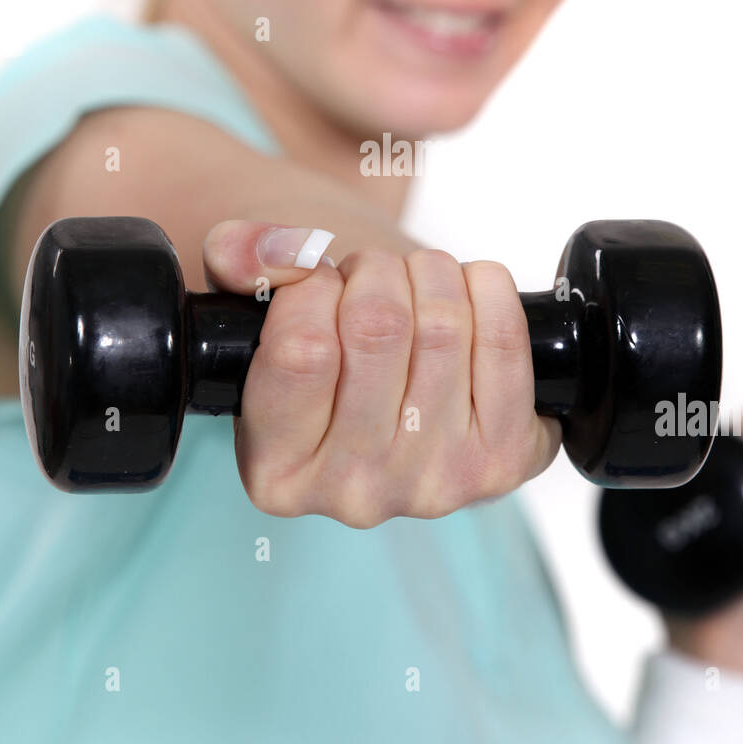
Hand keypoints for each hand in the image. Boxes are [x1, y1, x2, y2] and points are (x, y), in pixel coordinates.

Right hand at [203, 220, 561, 526]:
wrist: (399, 382)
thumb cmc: (323, 341)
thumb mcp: (253, 301)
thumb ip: (237, 257)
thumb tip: (289, 251)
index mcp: (276, 472)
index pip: (302, 349)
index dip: (314, 286)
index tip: (320, 285)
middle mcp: (355, 493)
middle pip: (378, 327)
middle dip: (374, 270)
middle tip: (370, 278)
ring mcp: (435, 482)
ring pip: (442, 323)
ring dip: (429, 273)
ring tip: (412, 286)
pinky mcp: (503, 459)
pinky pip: (504, 341)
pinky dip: (487, 289)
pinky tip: (467, 296)